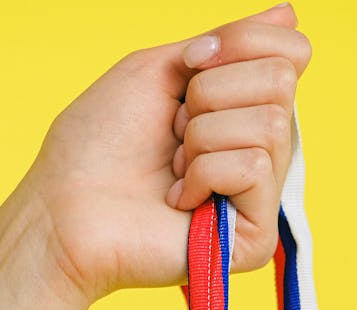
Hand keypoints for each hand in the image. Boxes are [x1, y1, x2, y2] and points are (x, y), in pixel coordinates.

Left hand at [2, 4, 310, 307]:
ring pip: (270, 125)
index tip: (189, 67)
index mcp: (244, 111)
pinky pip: (254, 167)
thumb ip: (227, 42)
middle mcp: (262, 153)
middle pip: (281, 82)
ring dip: (201, 136)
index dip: (242, 42)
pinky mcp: (255, 239)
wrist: (65, 210)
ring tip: (173, 168)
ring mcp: (260, 199)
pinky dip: (204, 173)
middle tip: (173, 131)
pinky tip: (179, 200)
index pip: (291, 54)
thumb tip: (289, 14)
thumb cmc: (98, 145)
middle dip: (210, 93)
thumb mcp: (161, 70)